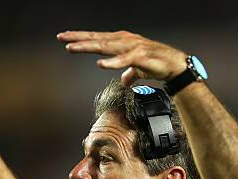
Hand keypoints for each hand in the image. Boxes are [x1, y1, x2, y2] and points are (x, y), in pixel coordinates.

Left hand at [57, 30, 187, 86]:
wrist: (175, 65)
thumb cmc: (156, 63)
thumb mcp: (138, 69)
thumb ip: (128, 73)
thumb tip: (124, 81)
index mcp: (121, 41)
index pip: (97, 38)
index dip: (81, 37)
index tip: (65, 38)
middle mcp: (124, 41)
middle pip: (97, 39)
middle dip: (78, 38)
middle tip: (61, 38)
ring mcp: (132, 47)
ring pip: (106, 46)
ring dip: (88, 47)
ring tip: (72, 48)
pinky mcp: (140, 57)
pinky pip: (123, 60)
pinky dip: (112, 63)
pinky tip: (101, 65)